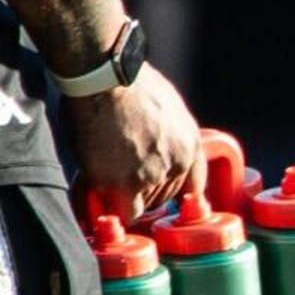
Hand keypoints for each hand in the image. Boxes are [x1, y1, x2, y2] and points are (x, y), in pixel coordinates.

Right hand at [66, 62, 202, 221]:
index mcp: (191, 143)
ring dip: (126, 200)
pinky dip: (113, 211)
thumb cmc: (128, 83)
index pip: (193, 183)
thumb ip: (167, 132)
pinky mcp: (123, 184)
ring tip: (106, 183)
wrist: (107, 80)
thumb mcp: (166, 106)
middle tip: (120, 182)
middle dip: (143, 193)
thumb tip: (153, 141)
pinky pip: (124, 213)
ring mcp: (152, 176)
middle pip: (164, 197)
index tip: (159, 192)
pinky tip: (101, 203)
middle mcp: (178, 163)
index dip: (173, 191)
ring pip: (144, 206)